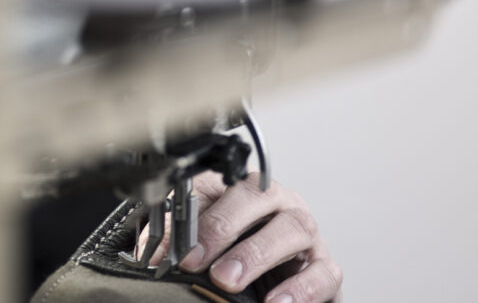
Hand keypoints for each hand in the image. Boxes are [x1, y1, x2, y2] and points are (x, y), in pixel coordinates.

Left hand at [139, 172, 341, 302]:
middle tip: (208, 266)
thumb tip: (152, 255)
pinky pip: (325, 271)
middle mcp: (281, 204)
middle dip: (231, 231)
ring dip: (261, 255)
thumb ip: (178, 242)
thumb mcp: (204, 243)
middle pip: (263, 198)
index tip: (186, 254)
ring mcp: (307, 235)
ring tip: (231, 282)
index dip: (209, 220)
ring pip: (297, 227)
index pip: (229, 188)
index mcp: (249, 191)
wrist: (271, 288)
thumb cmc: (235, 253)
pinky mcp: (326, 269)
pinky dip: (303, 288)